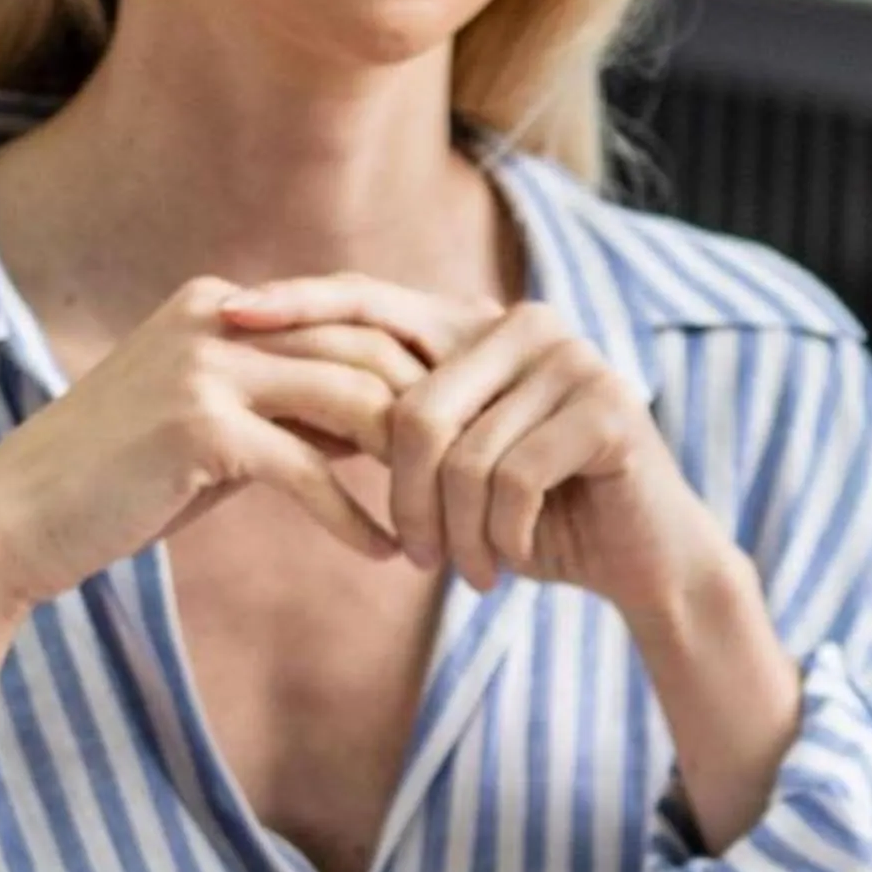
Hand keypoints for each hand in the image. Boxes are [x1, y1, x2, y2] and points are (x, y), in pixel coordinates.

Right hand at [0, 276, 433, 615]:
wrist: (21, 519)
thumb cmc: (126, 484)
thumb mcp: (223, 432)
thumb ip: (297, 411)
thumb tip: (389, 422)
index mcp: (225, 305)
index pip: (354, 322)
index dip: (422, 377)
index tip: (473, 432)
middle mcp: (219, 316)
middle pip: (368, 352)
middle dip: (431, 421)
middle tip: (473, 486)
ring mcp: (206, 363)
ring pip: (353, 401)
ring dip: (406, 473)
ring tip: (438, 528)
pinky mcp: (199, 425)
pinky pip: (310, 468)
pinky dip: (357, 517)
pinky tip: (386, 555)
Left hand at [224, 285, 738, 626]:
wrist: (646, 564)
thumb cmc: (540, 520)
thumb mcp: (458, 464)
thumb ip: (401, 419)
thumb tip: (290, 389)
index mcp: (479, 322)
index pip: (370, 299)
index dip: (298, 308)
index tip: (225, 320)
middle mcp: (524, 323)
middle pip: (409, 407)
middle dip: (404, 501)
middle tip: (417, 560)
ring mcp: (572, 359)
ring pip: (460, 456)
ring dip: (458, 535)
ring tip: (472, 572)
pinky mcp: (606, 408)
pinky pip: (512, 481)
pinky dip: (503, 538)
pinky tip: (513, 561)